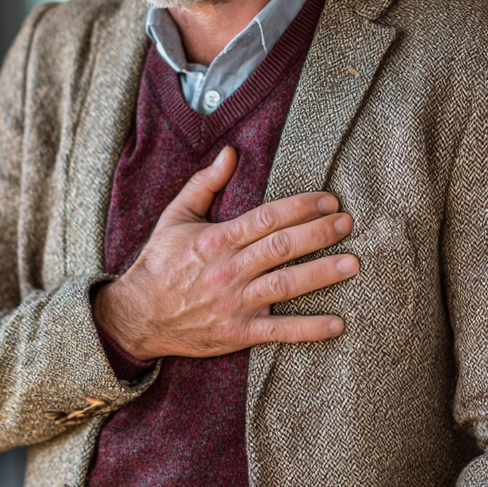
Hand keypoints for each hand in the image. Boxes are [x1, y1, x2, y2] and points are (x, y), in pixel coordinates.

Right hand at [92, 146, 358, 359]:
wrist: (136, 315)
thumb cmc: (159, 262)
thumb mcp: (176, 217)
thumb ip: (205, 184)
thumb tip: (229, 153)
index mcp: (217, 239)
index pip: (266, 218)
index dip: (300, 207)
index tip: (328, 200)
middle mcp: (229, 270)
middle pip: (281, 248)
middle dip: (317, 234)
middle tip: (347, 223)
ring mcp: (235, 303)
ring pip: (285, 286)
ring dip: (321, 274)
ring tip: (351, 262)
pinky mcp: (238, 333)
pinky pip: (279, 332)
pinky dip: (308, 329)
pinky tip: (336, 323)